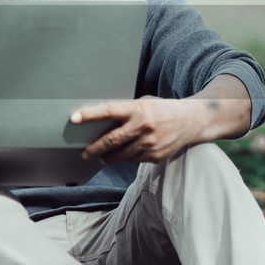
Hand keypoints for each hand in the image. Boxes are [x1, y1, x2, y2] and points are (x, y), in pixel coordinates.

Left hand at [71, 97, 199, 163]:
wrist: (190, 121)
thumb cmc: (161, 110)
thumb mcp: (144, 105)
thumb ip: (125, 113)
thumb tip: (100, 124)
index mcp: (138, 109)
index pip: (108, 111)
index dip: (90, 115)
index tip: (74, 118)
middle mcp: (143, 127)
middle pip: (111, 141)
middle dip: (94, 148)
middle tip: (84, 153)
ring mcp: (150, 144)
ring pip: (121, 155)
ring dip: (109, 156)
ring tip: (102, 155)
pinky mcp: (155, 156)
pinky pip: (134, 160)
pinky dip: (127, 157)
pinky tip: (127, 153)